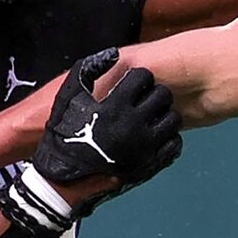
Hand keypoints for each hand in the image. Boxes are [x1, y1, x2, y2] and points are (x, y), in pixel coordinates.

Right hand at [35, 50, 181, 199]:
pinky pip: (174, 144)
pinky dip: (167, 137)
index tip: (132, 85)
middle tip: (144, 100)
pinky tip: (153, 137)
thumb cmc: (63, 137)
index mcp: (114, 106)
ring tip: (149, 119)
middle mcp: (133, 126)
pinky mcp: (151, 165)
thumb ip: (87, 71)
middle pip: (163, 96)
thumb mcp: (68, 98)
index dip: (138, 78)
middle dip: (154, 94)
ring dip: (163, 115)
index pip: (144, 77)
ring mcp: (145, 148)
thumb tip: (113, 54)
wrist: (65, 182)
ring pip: (173, 120)